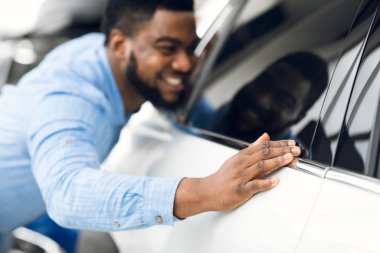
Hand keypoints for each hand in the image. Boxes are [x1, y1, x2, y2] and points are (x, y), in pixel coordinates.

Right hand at [174, 133, 299, 217]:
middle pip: (264, 154)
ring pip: (261, 167)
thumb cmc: (223, 176)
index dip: (279, 144)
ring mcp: (241, 176)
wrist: (207, 191)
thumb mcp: (237, 158)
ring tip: (289, 159)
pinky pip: (255, 185)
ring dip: (277, 162)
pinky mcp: (241, 190)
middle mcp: (242, 164)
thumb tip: (266, 136)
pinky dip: (266, 183)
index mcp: (242, 155)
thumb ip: (253, 147)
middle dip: (282, 151)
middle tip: (296, 150)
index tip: (292, 144)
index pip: (263, 146)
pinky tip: (276, 181)